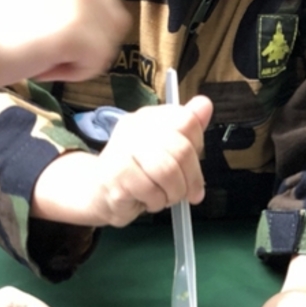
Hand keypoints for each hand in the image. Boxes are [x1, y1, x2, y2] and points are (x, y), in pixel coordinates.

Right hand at [0, 0, 186, 87]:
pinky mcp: (79, 31)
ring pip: (107, 46)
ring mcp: (82, 3)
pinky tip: (45, 61)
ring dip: (80, 58)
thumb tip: (94, 14)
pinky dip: (72, 71)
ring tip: (43, 50)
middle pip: (116, 20)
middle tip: (49, 43)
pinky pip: (94, 63)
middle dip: (91, 40)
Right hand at [31, 96, 213, 226]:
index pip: (187, 120)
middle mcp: (135, 126)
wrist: (100, 194)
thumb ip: (188, 129)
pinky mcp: (115, 173)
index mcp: (150, 117)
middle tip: (188, 193)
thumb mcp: (169, 151)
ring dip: (174, 193)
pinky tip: (148, 201)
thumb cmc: (140, 173)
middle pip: (181, 148)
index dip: (197, 147)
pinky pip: (150, 190)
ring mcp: (122, 148)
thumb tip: (205, 104)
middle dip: (191, 179)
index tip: (193, 166)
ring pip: (167, 171)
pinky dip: (156, 202)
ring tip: (165, 198)